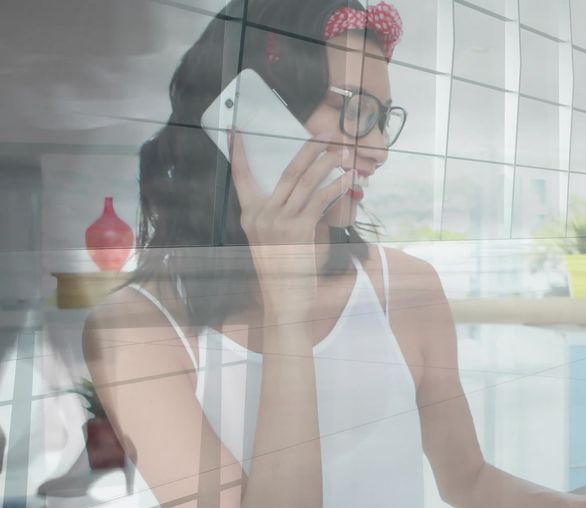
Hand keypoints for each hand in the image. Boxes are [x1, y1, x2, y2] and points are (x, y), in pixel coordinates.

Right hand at [228, 131, 349, 317]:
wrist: (284, 299)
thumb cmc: (287, 269)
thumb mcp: (283, 236)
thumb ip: (297, 212)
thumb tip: (323, 191)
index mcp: (250, 214)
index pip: (241, 176)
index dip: (239, 153)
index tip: (236, 131)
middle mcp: (260, 214)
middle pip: (286, 172)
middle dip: (308, 149)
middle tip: (326, 133)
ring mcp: (277, 221)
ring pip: (304, 182)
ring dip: (326, 164)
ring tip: (341, 151)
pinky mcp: (296, 230)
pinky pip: (319, 201)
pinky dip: (336, 188)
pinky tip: (349, 180)